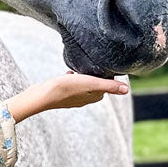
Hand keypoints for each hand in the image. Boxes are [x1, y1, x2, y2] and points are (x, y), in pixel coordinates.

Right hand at [6, 72, 128, 122]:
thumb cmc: (66, 88)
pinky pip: (71, 87)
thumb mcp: (90, 83)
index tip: (104, 67)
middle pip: (95, 87)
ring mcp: (72, 99)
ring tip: (80, 69)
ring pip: (83, 86)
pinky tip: (68, 74)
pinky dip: (72, 80)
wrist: (41, 95)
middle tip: (92, 66)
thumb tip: (126, 90)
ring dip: (84, 78)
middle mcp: (84, 100)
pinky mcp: (61, 95)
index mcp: (93, 97)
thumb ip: (108, 86)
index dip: (106, 77)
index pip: (106, 87)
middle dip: (95, 77)